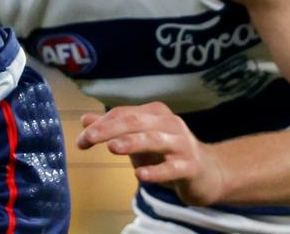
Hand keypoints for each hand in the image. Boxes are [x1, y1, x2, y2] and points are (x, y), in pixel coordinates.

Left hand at [76, 101, 227, 205]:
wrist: (208, 173)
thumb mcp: (138, 138)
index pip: (123, 114)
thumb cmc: (166, 153)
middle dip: (110, 129)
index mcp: (155, 113)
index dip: (100, 125)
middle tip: (89, 138)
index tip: (81, 140)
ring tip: (112, 148)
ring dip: (132, 142)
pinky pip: (173, 168)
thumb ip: (113, 129)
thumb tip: (84, 120)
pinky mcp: (192, 166)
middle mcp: (169, 124)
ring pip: (154, 140)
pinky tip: (141, 175)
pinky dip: (157, 171)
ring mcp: (182, 144)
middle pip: (135, 121)